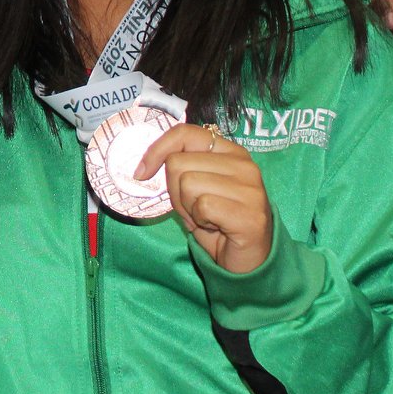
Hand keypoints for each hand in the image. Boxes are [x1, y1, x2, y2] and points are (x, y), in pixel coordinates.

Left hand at [136, 124, 273, 274]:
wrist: (247, 260)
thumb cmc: (217, 222)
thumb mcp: (196, 188)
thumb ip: (181, 167)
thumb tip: (144, 166)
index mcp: (231, 152)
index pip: (185, 133)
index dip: (156, 149)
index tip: (142, 172)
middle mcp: (244, 165)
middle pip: (178, 162)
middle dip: (174, 191)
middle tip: (193, 208)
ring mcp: (250, 189)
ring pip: (187, 183)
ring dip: (187, 207)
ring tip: (206, 218)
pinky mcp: (250, 214)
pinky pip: (202, 206)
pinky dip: (200, 221)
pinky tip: (215, 227)